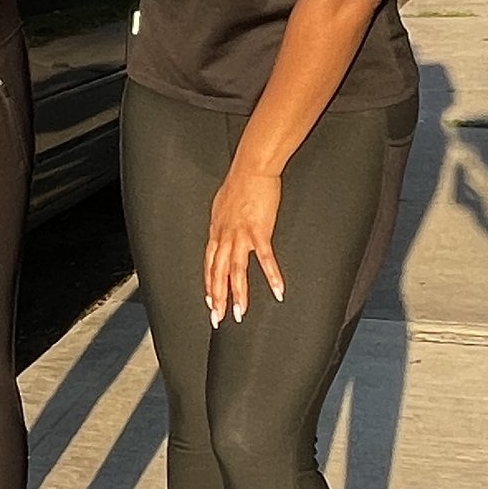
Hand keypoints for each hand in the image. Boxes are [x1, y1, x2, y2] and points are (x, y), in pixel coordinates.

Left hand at [204, 156, 285, 325]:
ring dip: (238, 294)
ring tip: (240, 313)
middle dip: (217, 298)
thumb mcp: (222, 206)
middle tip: (217, 318)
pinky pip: (265, 259)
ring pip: (236, 271)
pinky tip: (278, 290)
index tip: (209, 301)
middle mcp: (224, 236)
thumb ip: (222, 223)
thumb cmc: (239, 183)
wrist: (251, 169)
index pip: (209, 264)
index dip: (209, 284)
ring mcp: (241, 235)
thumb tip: (221, 232)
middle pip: (218, 273)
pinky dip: (272, 276)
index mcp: (216, 231)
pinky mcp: (259, 231)